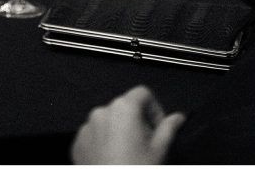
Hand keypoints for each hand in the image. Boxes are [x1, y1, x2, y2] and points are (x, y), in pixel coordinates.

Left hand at [71, 86, 185, 163]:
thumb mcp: (158, 150)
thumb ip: (168, 129)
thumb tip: (178, 117)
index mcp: (123, 108)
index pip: (142, 93)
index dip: (154, 108)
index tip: (157, 129)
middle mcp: (101, 111)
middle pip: (124, 108)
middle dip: (136, 122)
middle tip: (145, 145)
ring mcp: (86, 126)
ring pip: (108, 121)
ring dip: (119, 132)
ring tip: (127, 155)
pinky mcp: (77, 142)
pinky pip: (93, 136)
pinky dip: (103, 143)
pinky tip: (112, 161)